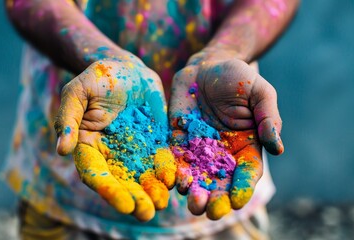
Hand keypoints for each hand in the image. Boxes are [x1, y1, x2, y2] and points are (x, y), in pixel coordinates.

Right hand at [55, 58, 175, 220]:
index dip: (108, 190)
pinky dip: (166, 170)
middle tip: (146, 213)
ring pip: (142, 175)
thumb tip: (61, 150)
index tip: (124, 205)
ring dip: (151, 192)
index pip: (95, 173)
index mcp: (89, 145)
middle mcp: (112, 153)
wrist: (128, 69)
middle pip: (121, 181)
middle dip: (133, 198)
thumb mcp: (77, 92)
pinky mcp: (154, 141)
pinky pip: (161, 158)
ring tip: (161, 204)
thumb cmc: (98, 78)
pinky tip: (172, 180)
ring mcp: (135, 149)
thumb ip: (68, 119)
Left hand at [169, 51, 282, 219]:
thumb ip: (269, 118)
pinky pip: (175, 160)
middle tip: (212, 212)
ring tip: (193, 201)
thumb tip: (278, 148)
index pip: (247, 173)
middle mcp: (223, 153)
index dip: (243, 188)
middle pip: (221, 182)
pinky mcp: (178, 141)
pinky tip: (174, 182)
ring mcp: (199, 149)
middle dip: (217, 199)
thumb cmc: (237, 77)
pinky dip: (175, 173)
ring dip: (195, 191)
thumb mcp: (260, 93)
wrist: (206, 66)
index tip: (238, 201)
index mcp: (246, 145)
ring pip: (197, 177)